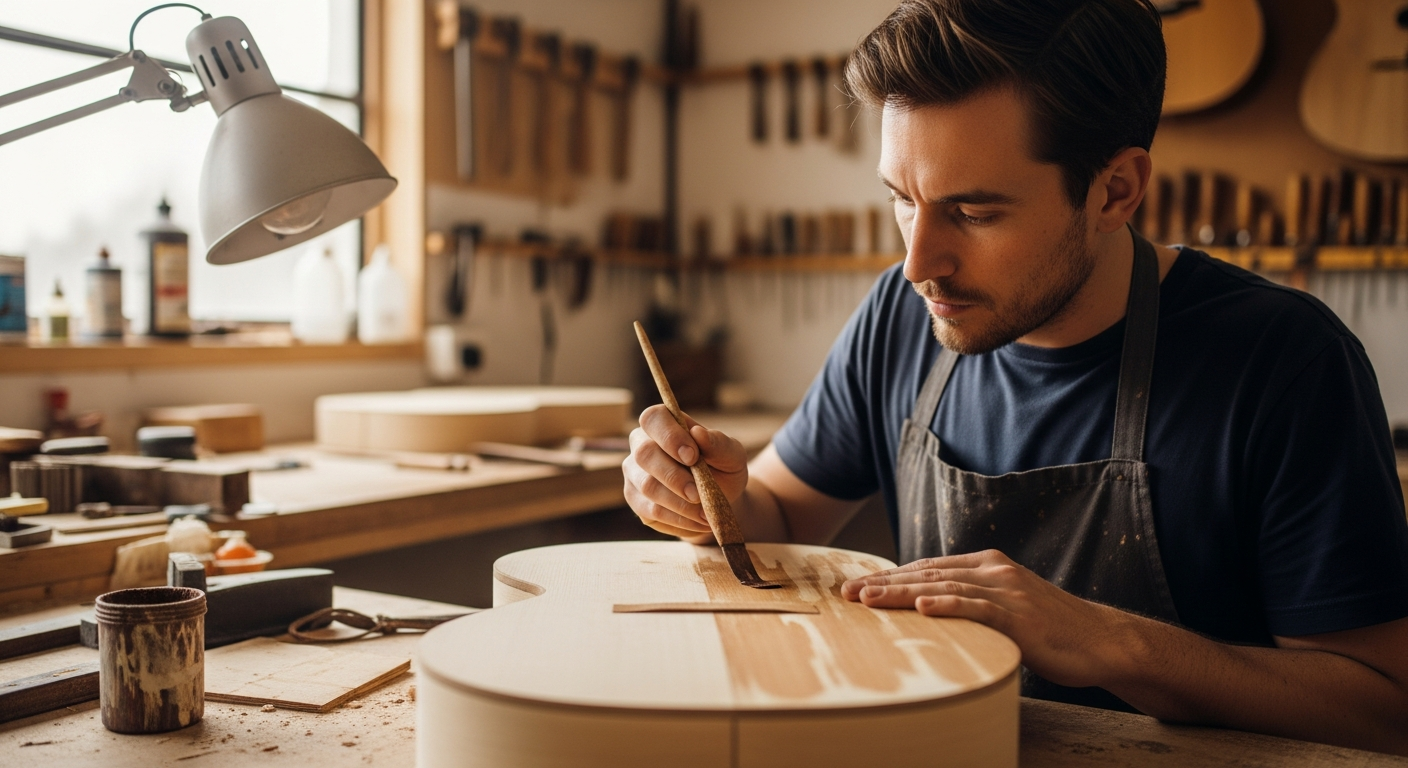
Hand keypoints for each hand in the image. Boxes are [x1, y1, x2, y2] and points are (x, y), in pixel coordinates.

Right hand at [623, 405, 749, 539]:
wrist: (721, 501)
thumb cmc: (724, 469)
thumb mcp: (732, 455)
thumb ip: (718, 443)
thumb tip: (698, 433)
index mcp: (664, 424)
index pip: (654, 419)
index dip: (669, 436)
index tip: (692, 456)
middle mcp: (642, 445)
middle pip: (644, 454)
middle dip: (673, 476)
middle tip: (698, 494)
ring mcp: (635, 474)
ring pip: (647, 486)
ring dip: (679, 503)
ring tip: (705, 513)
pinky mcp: (637, 501)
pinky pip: (651, 511)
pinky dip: (678, 519)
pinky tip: (698, 521)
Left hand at [841, 549, 1135, 688]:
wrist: (1100, 640)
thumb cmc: (1050, 629)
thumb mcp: (1005, 607)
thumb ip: (972, 601)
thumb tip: (932, 607)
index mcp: (987, 565)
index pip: (928, 568)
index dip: (891, 577)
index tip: (857, 586)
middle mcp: (993, 570)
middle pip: (927, 574)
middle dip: (884, 583)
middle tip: (847, 592)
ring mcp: (1006, 590)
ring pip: (943, 587)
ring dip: (901, 593)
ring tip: (868, 599)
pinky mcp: (1018, 614)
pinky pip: (976, 607)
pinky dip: (947, 605)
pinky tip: (922, 606)